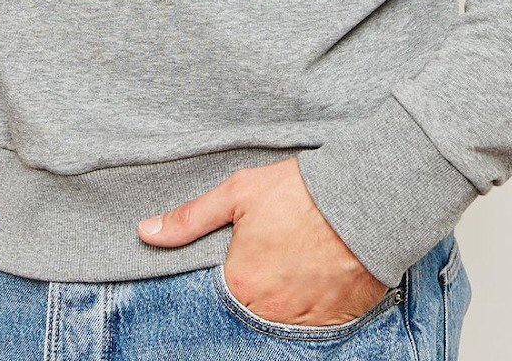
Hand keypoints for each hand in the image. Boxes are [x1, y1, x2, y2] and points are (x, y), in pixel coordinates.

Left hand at [137, 156, 386, 326]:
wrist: (366, 196)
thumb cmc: (300, 191)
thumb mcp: (238, 193)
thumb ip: (189, 218)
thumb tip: (145, 232)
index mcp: (240, 284)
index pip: (219, 291)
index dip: (231, 268)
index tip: (245, 250)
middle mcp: (269, 311)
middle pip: (250, 306)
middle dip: (257, 282)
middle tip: (274, 248)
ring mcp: (305, 319)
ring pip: (281, 315)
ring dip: (284, 292)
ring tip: (297, 254)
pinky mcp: (337, 320)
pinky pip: (315, 321)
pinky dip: (313, 300)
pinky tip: (317, 269)